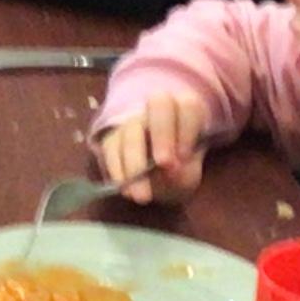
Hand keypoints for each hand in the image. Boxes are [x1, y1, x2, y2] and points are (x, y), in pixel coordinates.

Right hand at [93, 90, 208, 202]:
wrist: (158, 180)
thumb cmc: (179, 171)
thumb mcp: (189, 174)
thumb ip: (185, 171)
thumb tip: (170, 171)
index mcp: (186, 110)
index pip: (188, 108)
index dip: (187, 129)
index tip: (185, 156)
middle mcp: (158, 108)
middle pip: (159, 106)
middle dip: (162, 136)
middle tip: (165, 165)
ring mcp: (132, 121)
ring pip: (130, 130)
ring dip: (134, 162)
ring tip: (141, 194)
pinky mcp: (111, 138)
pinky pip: (110, 149)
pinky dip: (117, 171)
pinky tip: (126, 191)